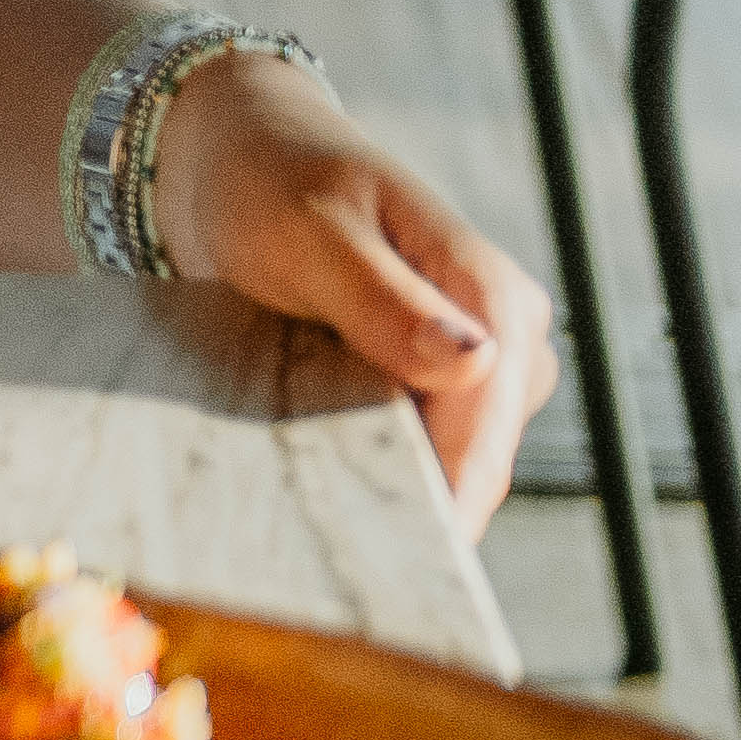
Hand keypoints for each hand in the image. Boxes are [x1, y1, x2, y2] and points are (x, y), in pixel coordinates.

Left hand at [159, 56, 556, 527]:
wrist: (239, 160)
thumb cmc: (272, 181)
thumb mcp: (314, 233)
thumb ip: (385, 299)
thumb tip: (475, 365)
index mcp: (490, 292)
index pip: (488, 415)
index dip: (455, 490)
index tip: (418, 561)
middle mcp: (501, 334)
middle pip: (479, 452)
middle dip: (426, 509)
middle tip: (358, 578)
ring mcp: (474, 364)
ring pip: (453, 459)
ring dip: (397, 494)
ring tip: (332, 543)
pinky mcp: (432, 384)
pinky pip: (419, 445)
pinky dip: (378, 471)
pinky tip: (330, 502)